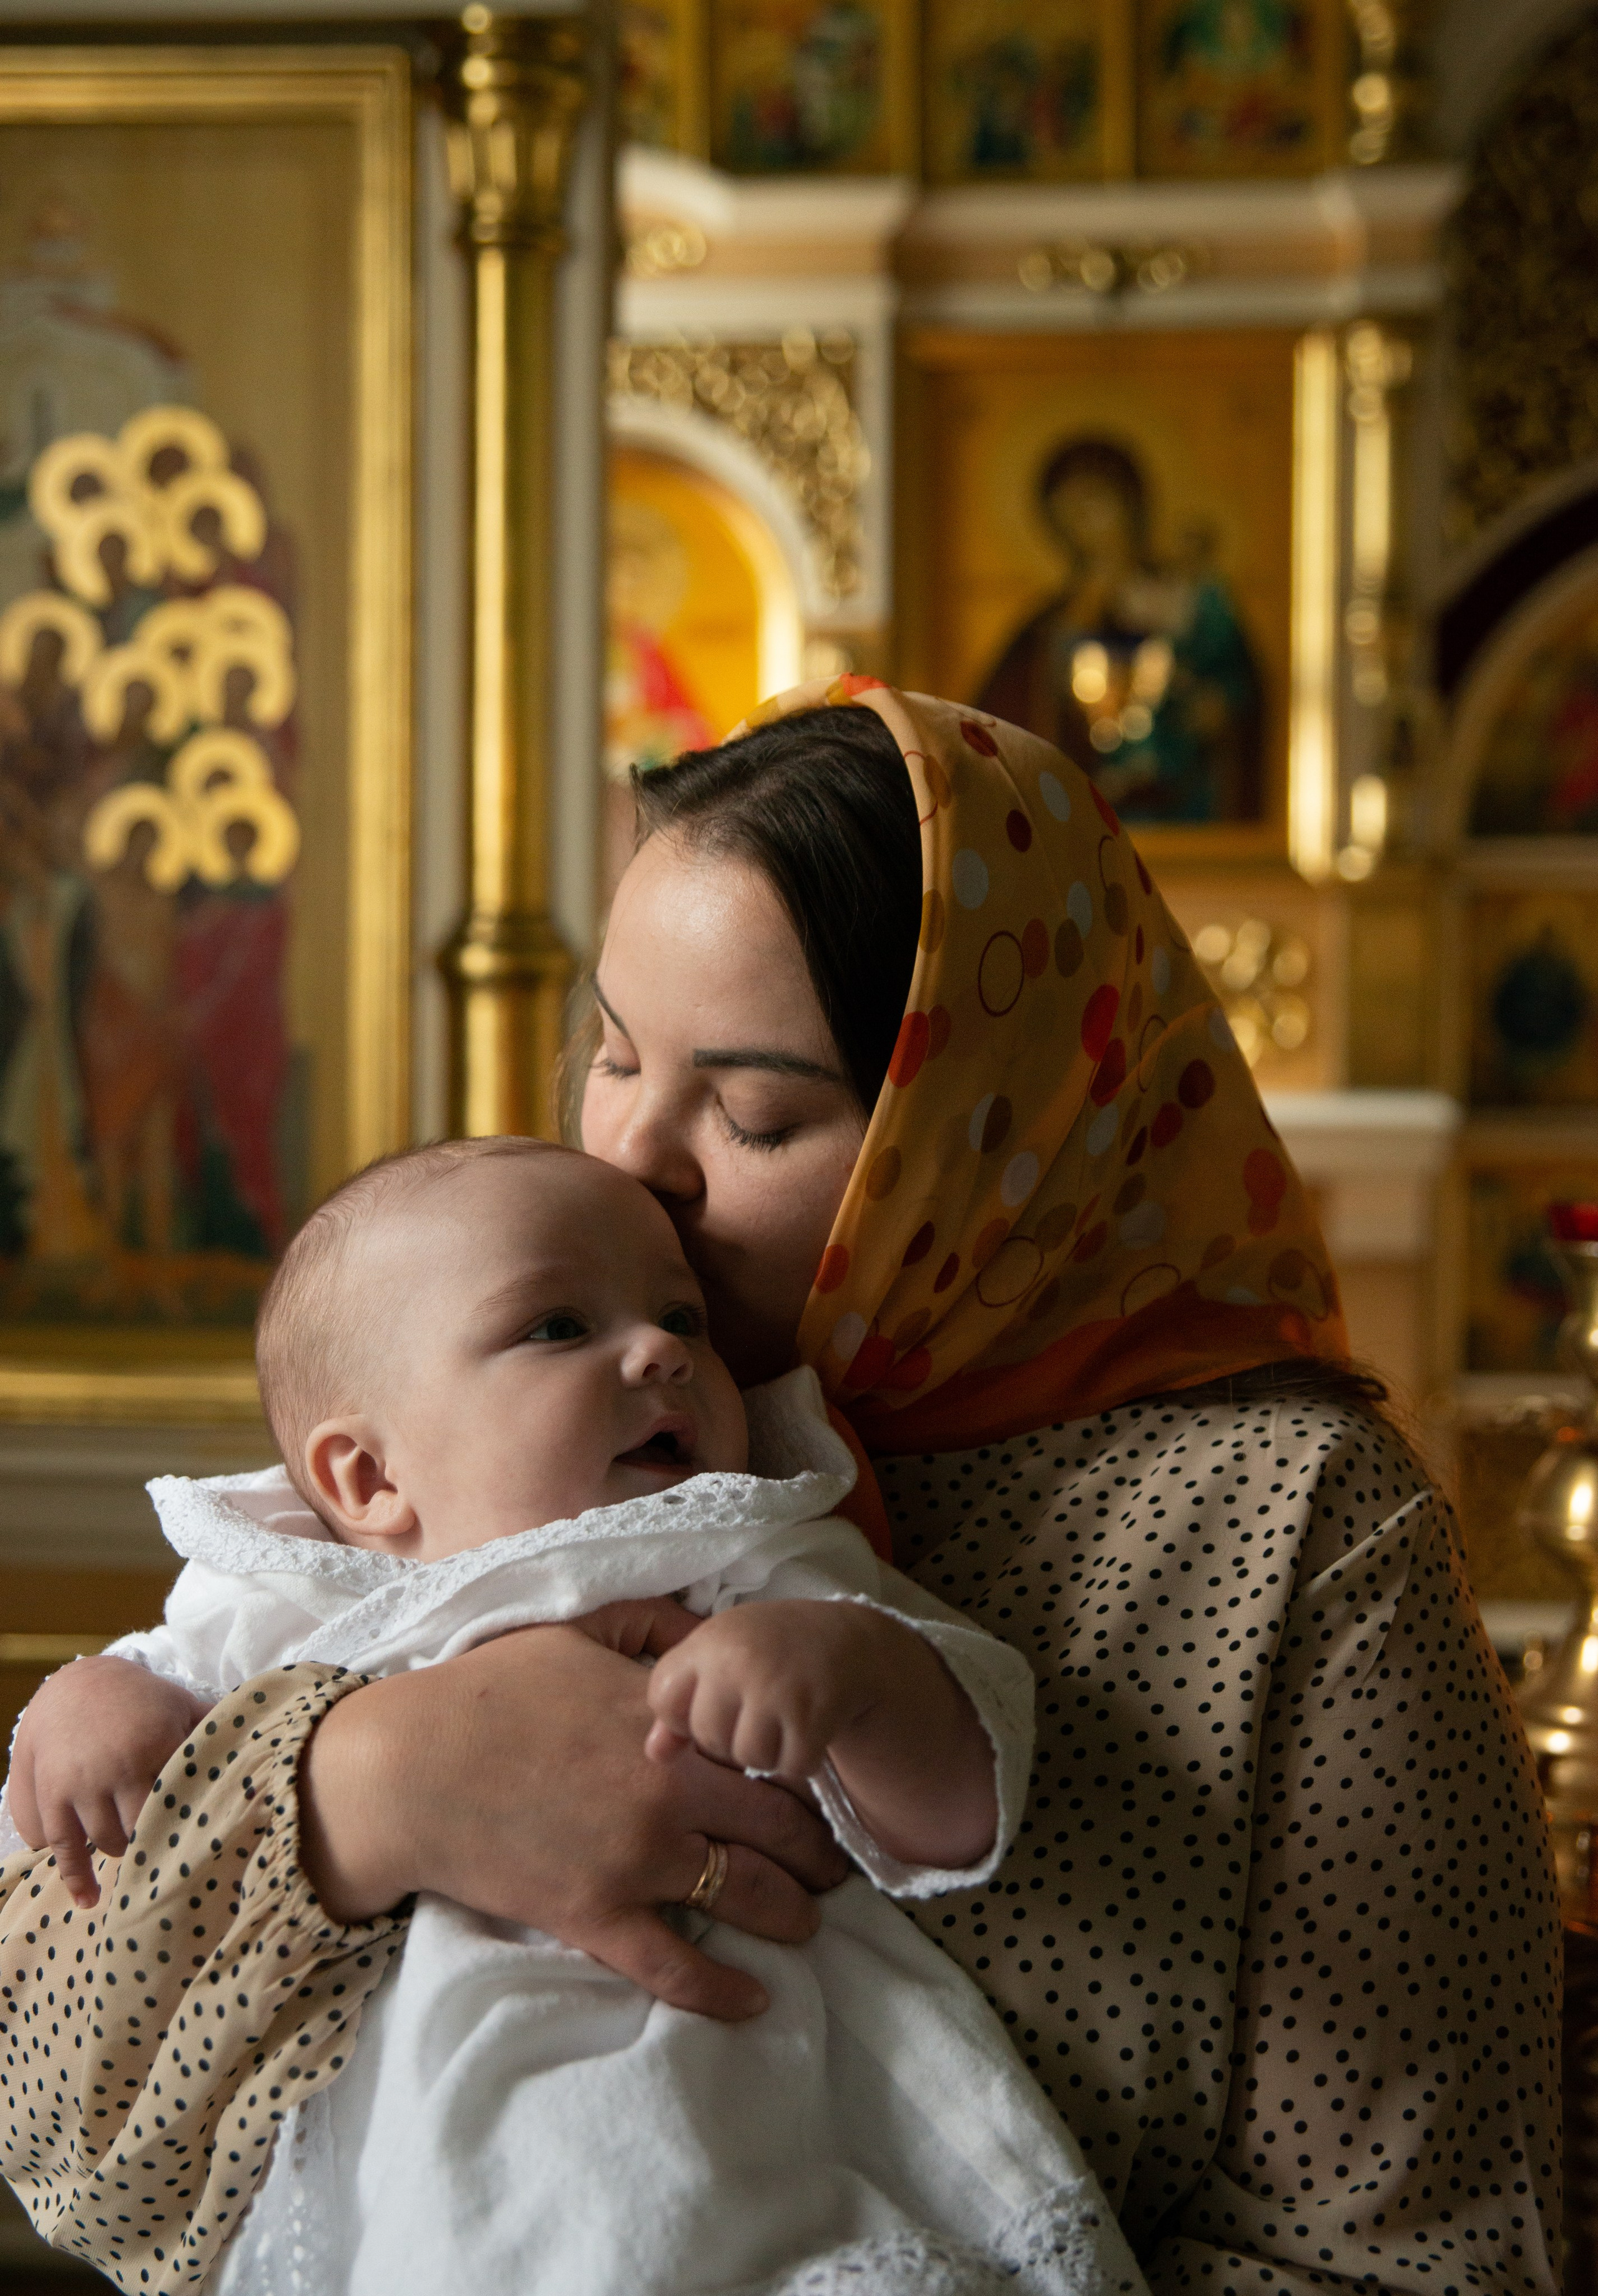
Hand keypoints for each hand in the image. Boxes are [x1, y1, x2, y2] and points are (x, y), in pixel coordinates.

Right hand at [8, 1657, 210, 1908]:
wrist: (75, 1687)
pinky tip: (89, 1901)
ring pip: (108, 1841)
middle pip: (144, 1828)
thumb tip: (262, 1743)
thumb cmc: (141, 1701)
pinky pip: (63, 1847)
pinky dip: (75, 1876)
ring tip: (143, 1859)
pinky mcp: (52, 1797)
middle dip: (159, 1843)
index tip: (211, 1844)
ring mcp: (80, 1784)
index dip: (195, 1824)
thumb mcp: (180, 1705)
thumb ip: (215, 1727)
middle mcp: (116, 1766)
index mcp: (155, 1743)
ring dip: (125, 1853)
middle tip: (176, 1856)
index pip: (182, 1800)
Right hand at [298, 1620, 851, 2023]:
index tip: (825, 1788)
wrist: (409, 1768)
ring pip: (746, 1898)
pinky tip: (755, 2000)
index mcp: (667, 1725)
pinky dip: (723, 1990)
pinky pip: (675, 1967)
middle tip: (840, 1867)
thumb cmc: (486, 1691)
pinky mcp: (594, 1916)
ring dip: (792, 1915)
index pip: (770, 1752)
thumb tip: (704, 1627)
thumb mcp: (575, 1631)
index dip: (807, 1773)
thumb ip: (649, 1625)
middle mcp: (666, 1794)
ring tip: (810, 1923)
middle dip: (821, 1853)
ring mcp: (633, 1861)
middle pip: (779, 1832)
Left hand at [646, 1600, 998, 1873]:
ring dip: (768, 1751)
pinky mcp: (812, 1714)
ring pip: (748, 1758)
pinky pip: (790, 1766)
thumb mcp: (721, 1658)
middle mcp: (739, 1659)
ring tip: (784, 1719)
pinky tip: (810, 1730)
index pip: (662, 1700)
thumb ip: (682, 1700)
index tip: (711, 1703)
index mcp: (709, 1640)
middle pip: (706, 1737)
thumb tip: (654, 1753)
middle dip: (729, 1736)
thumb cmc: (771, 1651)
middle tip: (758, 1711)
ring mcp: (777, 1687)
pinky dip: (802, 1759)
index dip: (682, 1714)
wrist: (847, 1643)